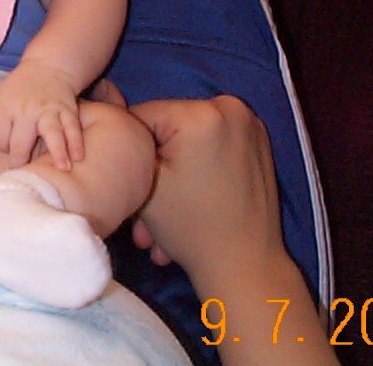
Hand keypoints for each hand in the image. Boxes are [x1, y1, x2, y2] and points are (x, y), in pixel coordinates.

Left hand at [0, 61, 84, 170]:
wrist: (48, 67)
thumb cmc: (21, 89)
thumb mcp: (1, 99)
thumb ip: (1, 124)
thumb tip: (4, 154)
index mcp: (6, 108)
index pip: (0, 138)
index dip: (4, 148)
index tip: (10, 150)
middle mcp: (27, 110)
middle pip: (20, 142)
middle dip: (20, 160)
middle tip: (24, 171)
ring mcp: (48, 110)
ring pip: (52, 133)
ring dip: (58, 152)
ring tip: (63, 169)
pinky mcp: (67, 110)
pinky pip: (72, 127)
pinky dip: (77, 142)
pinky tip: (79, 156)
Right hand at [129, 96, 285, 285]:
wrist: (246, 266)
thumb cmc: (192, 227)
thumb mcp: (145, 183)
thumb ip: (128, 139)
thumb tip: (113, 107)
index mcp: (201, 113)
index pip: (142, 116)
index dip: (130, 149)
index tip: (131, 184)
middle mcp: (231, 108)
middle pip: (168, 128)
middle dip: (155, 166)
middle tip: (146, 210)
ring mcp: (249, 123)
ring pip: (190, 139)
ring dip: (176, 172)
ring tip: (167, 215)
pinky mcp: (259, 141)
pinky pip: (213, 144)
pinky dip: (200, 167)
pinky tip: (191, 201)